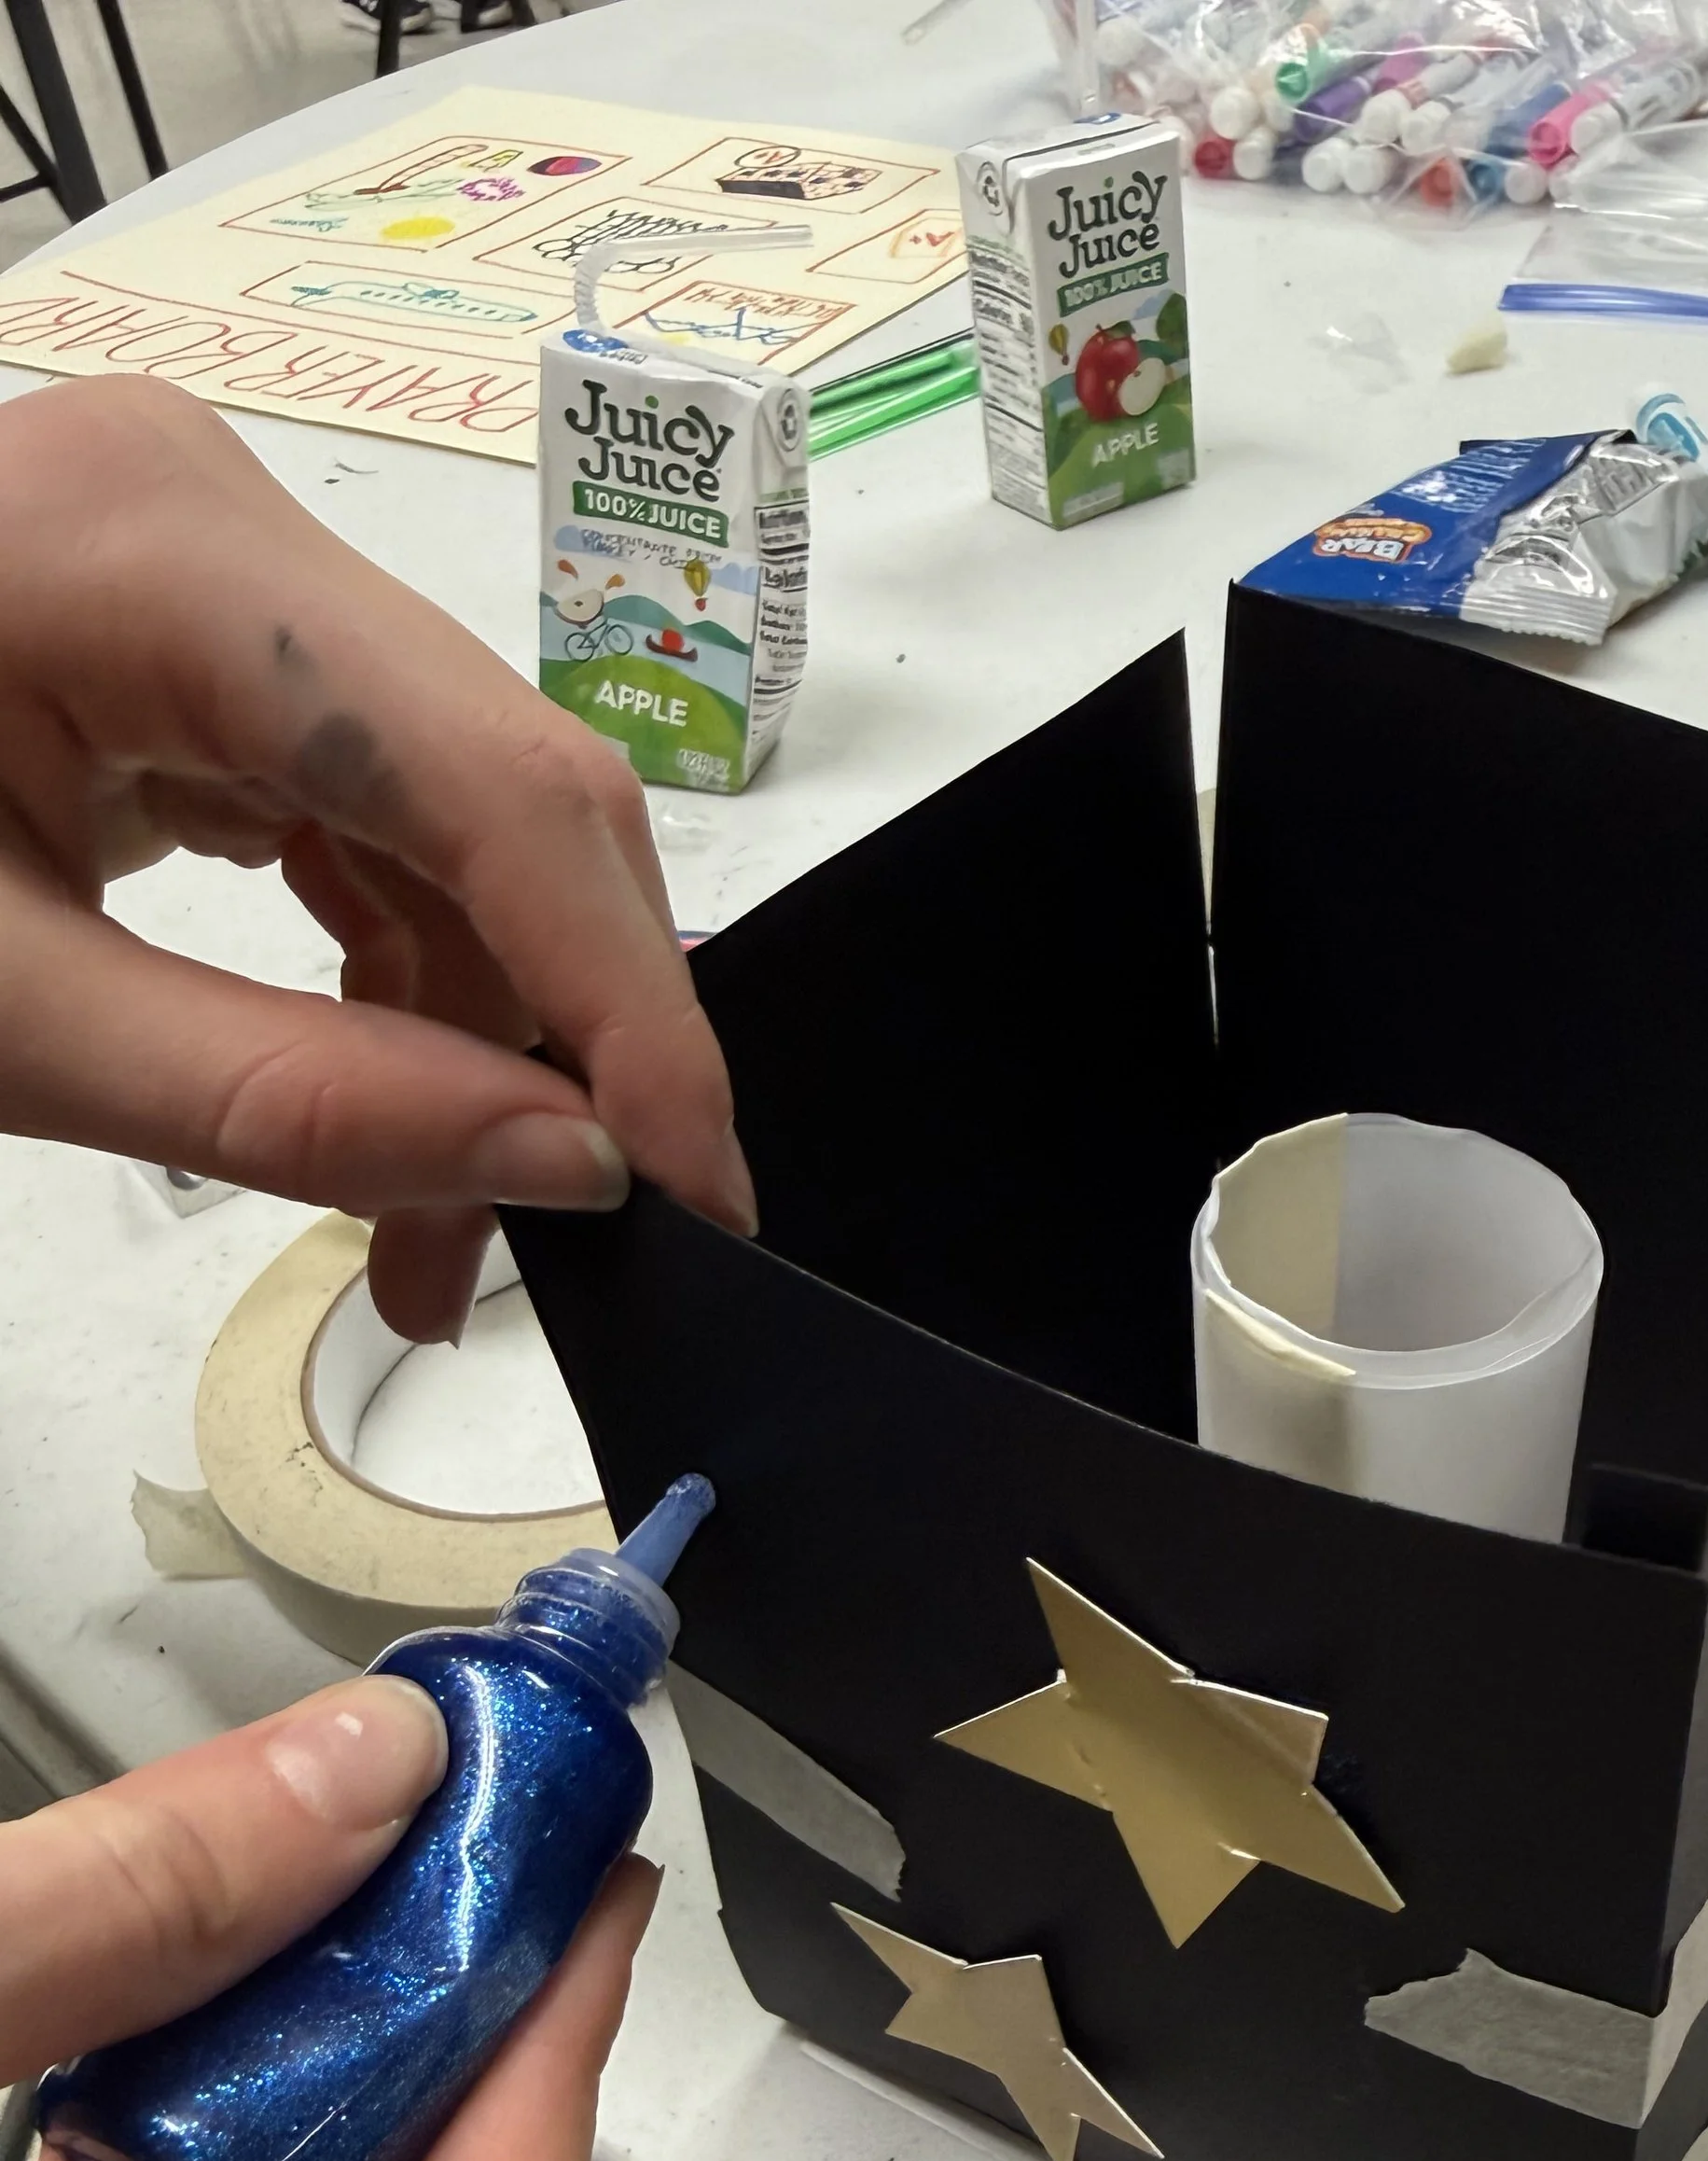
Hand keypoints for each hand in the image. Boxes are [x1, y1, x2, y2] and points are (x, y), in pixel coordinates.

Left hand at [0, 376, 753, 1341]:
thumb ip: (285, 1097)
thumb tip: (560, 1167)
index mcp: (163, 553)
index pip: (503, 788)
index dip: (635, 1010)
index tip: (703, 1199)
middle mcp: (227, 514)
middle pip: (508, 795)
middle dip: (558, 1045)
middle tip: (557, 1256)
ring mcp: (214, 567)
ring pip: (452, 824)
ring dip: (476, 1039)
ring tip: (434, 1251)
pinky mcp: (193, 637)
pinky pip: (363, 816)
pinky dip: (391, 980)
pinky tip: (386, 1115)